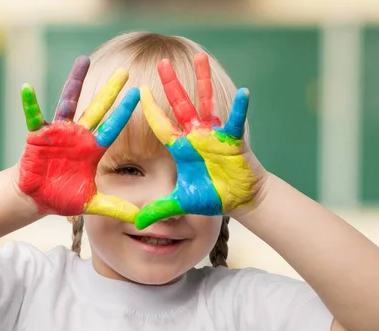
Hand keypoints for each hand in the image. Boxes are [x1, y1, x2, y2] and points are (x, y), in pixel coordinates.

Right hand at [18, 56, 139, 222]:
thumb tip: (140, 219)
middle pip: (97, 109)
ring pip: (69, 103)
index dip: (124, 112)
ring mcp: (58, 132)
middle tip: (124, 71)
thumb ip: (115, 208)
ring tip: (83, 61)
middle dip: (110, 91)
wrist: (36, 198)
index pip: (113, 127)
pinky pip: (33, 116)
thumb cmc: (63, 197)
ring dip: (75, 82)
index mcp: (93, 149)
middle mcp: (79, 136)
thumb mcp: (92, 204)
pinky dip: (30, 103)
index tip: (139, 94)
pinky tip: (27, 88)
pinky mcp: (38, 134)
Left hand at [135, 53, 265, 229]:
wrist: (240, 200)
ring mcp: (215, 134)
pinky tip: (243, 91)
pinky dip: (239, 107)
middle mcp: (195, 136)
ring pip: (206, 102)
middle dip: (171, 84)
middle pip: (180, 105)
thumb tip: (135, 225)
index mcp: (181, 148)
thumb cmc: (212, 197)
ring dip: (203, 81)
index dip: (151, 109)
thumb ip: (159, 210)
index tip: (139, 91)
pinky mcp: (233, 139)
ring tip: (201, 57)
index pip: (161, 125)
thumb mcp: (182, 203)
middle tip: (162, 62)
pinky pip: (235, 120)